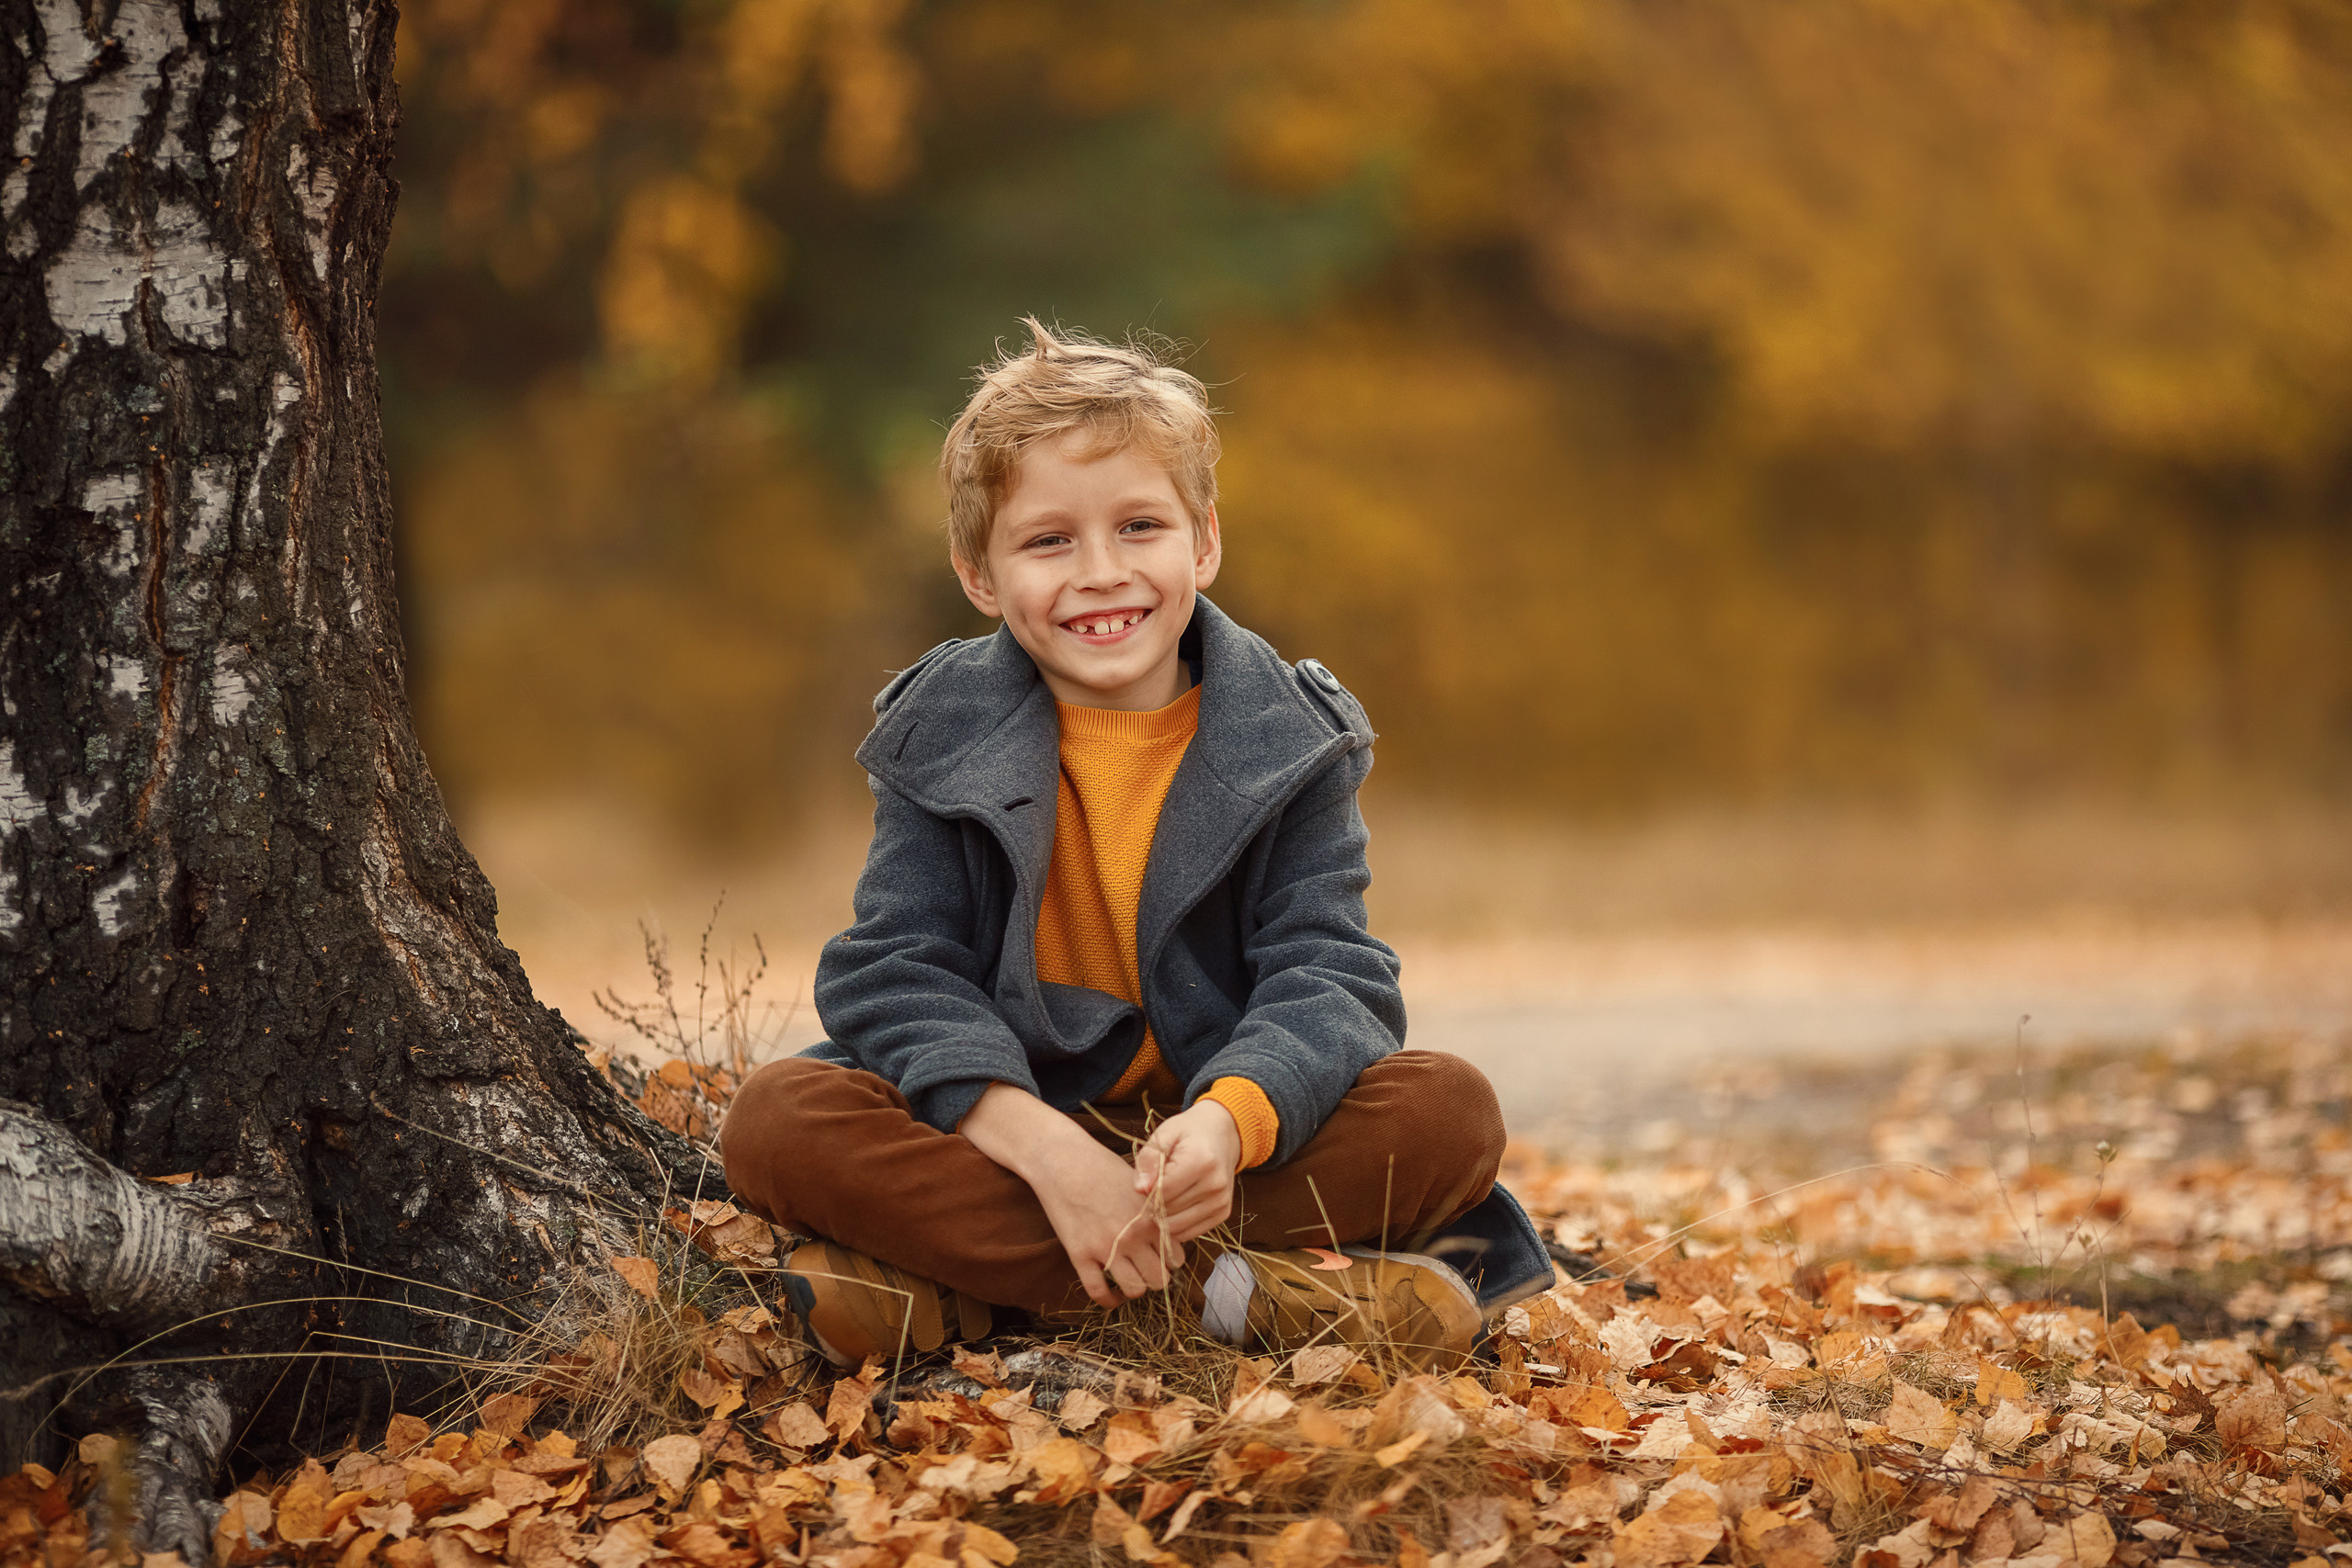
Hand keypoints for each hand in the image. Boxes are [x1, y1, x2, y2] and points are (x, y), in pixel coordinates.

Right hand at [961, 1083, 1183, 1307]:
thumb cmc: (1102, 1166)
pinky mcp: (1080, 1255)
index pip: (1176, 1258)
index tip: (1160, 1257)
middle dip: (1155, 1277)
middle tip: (1145, 1270)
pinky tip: (1111, 1296)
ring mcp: (1106, 1247)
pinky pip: (1098, 1291)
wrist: (1064, 1160)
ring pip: (1135, 1289)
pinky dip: (1108, 1300)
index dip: (1170, 1260)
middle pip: (1159, 1279)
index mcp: (1151, 1218)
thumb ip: (1155, 1211)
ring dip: (1134, 1288)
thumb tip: (1167, 1232)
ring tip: (1129, 1279)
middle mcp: (1133, 1236)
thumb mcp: (1138, 1184)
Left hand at [1134, 1100, 1240, 1246]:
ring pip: (1176, 1226)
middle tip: (1155, 1185)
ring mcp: (1221, 1202)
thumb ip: (1149, 1159)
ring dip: (1163, 1216)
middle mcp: (1215, 1185)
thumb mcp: (1165, 1135)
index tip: (1147, 1178)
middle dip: (1154, 1202)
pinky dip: (1176, 1224)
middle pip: (1168, 1210)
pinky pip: (1189, 1232)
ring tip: (1165, 1195)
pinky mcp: (1223, 1213)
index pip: (1162, 1191)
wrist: (1223, 1134)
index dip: (1147, 1189)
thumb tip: (1140, 1189)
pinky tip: (1176, 1205)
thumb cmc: (1189, 1133)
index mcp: (1201, 1161)